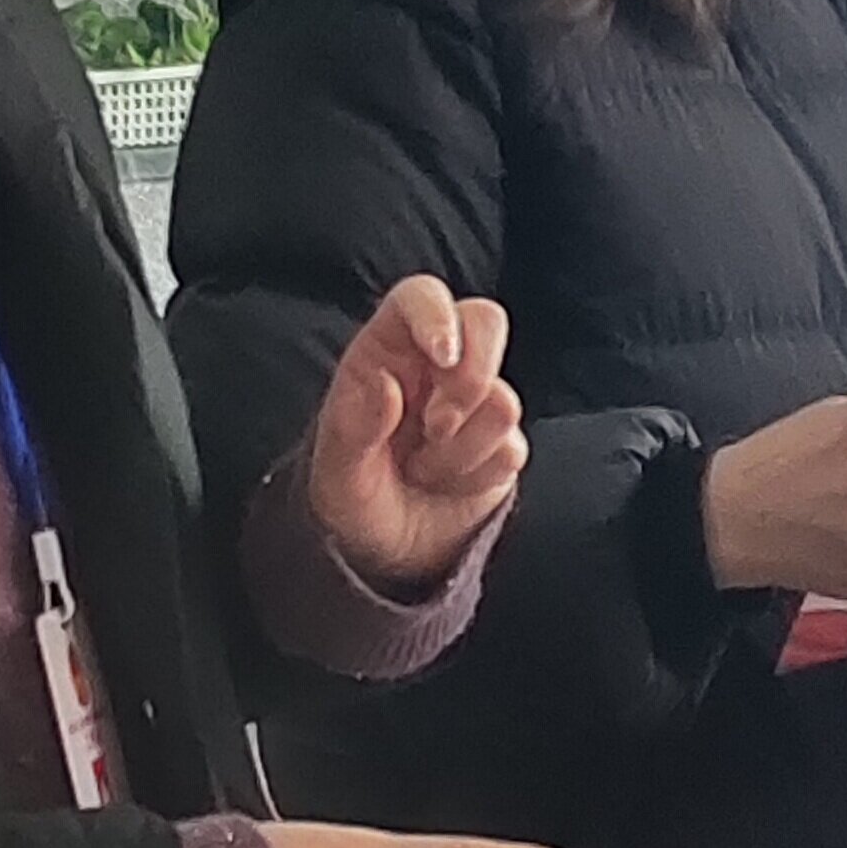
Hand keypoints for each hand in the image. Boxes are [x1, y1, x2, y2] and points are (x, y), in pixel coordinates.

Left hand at [306, 277, 524, 593]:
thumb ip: (355, 426)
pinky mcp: (504, 443)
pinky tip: (447, 485)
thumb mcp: (334, 468)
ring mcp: (476, 402)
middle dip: (471, 377)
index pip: (421, 297)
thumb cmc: (349, 495)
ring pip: (503, 400)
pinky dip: (475, 477)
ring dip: (459, 450)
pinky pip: (512, 449)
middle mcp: (436, 366)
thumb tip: (386, 386)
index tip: (442, 354)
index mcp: (387, 350)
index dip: (438, 314)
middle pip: (487, 322)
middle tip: (437, 426)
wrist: (381, 550)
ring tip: (421, 470)